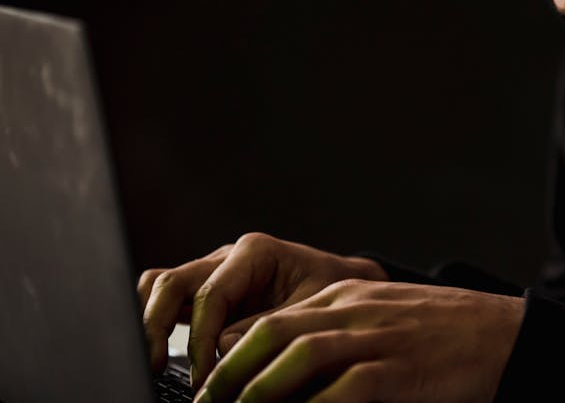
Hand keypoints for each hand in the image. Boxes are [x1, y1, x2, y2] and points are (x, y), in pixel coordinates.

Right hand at [137, 233, 387, 387]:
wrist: (347, 283)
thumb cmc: (334, 290)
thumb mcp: (312, 307)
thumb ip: (267, 325)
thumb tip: (220, 347)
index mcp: (255, 252)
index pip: (210, 295)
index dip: (200, 339)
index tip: (204, 377)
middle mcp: (228, 257)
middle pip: (170, 283)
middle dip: (156, 326)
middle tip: (153, 367)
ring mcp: (214, 272)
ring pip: (161, 285)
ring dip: (152, 321)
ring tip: (152, 361)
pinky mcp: (208, 291)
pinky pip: (172, 298)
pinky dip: (162, 321)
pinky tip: (166, 353)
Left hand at [193, 279, 525, 402]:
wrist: (499, 333)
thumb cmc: (436, 332)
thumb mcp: (378, 319)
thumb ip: (334, 332)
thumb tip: (284, 370)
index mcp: (344, 297)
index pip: (271, 319)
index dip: (230, 353)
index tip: (207, 385)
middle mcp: (352, 310)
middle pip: (273, 332)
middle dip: (230, 372)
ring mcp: (376, 337)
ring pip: (300, 354)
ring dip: (258, 390)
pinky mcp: (400, 369)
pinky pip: (346, 389)